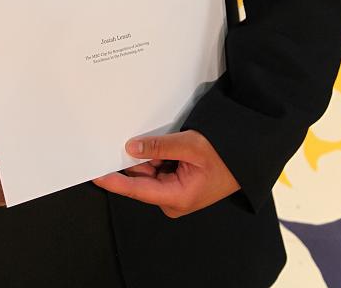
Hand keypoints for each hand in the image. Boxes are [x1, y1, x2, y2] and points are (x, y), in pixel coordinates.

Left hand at [93, 129, 239, 218]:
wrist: (245, 159)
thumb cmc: (225, 156)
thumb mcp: (191, 146)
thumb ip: (159, 147)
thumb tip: (132, 148)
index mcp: (176, 198)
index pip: (136, 190)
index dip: (114, 182)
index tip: (95, 174)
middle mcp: (172, 200)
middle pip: (140, 179)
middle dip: (131, 160)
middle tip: (119, 141)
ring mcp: (173, 193)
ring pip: (148, 172)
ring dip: (145, 156)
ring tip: (149, 139)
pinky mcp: (176, 184)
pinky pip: (157, 169)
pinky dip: (153, 156)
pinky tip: (155, 144)